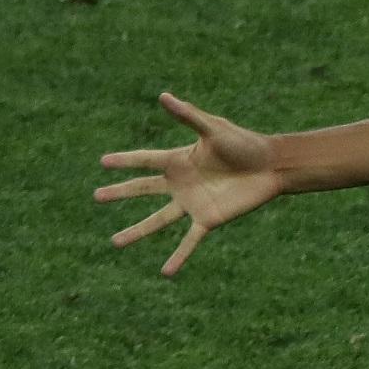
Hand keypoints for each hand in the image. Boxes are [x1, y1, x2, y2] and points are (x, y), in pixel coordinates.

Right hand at [94, 93, 280, 275]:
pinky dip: (178, 256)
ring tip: (114, 242)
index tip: (102, 162)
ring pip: (158, 220)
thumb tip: (163, 96)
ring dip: (137, 232)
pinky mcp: (208, 219)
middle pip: (143, 190)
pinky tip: (166, 272)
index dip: (124, 161)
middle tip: (97, 196)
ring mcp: (192, 203)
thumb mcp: (214, 128)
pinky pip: (189, 241)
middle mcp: (181, 183)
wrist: (271, 166)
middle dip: (120, 193)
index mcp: (179, 160)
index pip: (144, 160)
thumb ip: (188, 116)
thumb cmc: (244, 143)